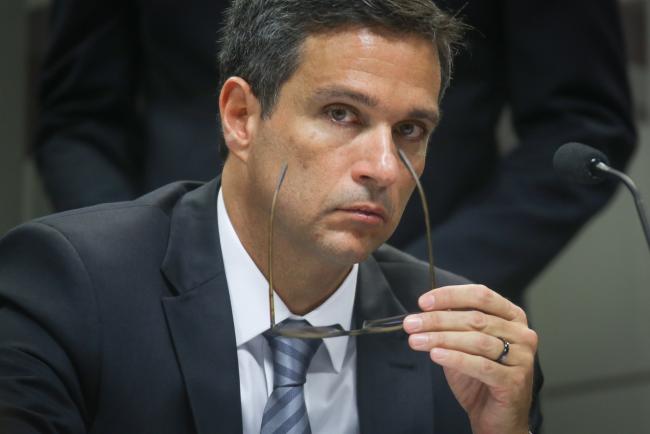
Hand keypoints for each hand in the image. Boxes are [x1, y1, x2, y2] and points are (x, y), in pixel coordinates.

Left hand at [403, 284, 536, 433]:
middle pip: (475, 318)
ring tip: (416, 340)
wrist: (496, 417)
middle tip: (411, 323)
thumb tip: (425, 311)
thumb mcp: (464, 344)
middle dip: (438, 320)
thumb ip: (453, 326)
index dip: (450, 296)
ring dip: (441, 338)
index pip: (481, 295)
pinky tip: (435, 355)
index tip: (423, 302)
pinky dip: (455, 358)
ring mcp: (522, 357)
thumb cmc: (480, 377)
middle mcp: (522, 333)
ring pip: (477, 341)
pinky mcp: (515, 381)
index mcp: (512, 316)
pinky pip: (481, 365)